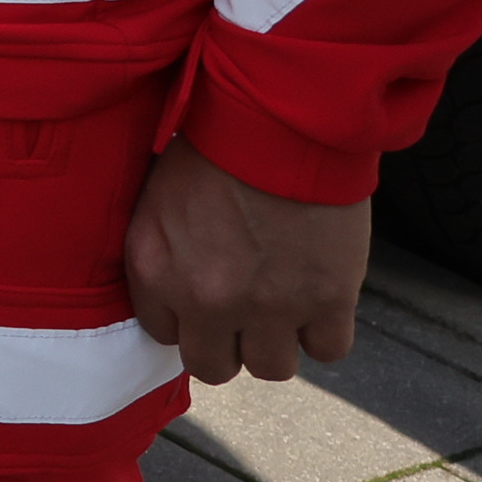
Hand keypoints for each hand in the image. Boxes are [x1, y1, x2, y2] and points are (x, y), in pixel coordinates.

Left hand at [119, 144, 371, 388]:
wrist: (281, 113)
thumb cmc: (215, 138)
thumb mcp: (158, 191)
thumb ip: (164, 246)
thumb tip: (176, 280)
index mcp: (153, 267)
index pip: (163, 333)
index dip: (190, 319)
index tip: (206, 300)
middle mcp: (204, 297)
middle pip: (212, 366)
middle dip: (230, 342)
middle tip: (247, 312)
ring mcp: (267, 304)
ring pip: (272, 368)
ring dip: (280, 340)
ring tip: (287, 303)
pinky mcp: (326, 299)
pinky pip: (328, 350)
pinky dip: (327, 330)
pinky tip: (323, 299)